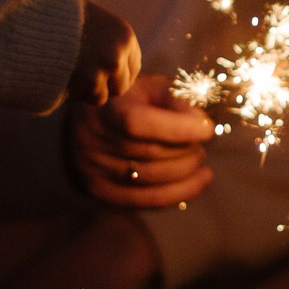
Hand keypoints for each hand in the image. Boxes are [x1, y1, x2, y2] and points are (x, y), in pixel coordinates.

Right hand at [67, 1, 141, 104]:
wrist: (35, 18)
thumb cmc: (61, 15)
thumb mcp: (93, 21)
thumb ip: (107, 42)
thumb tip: (117, 67)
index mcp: (125, 36)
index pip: (133, 67)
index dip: (119, 74)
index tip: (106, 76)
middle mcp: (118, 55)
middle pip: (119, 87)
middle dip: (103, 87)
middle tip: (86, 81)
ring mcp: (102, 72)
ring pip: (99, 97)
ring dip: (84, 92)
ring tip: (68, 77)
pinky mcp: (85, 84)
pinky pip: (78, 99)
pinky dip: (69, 94)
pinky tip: (57, 79)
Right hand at [69, 73, 216, 208]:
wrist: (80, 126)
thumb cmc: (124, 102)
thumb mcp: (147, 88)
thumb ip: (174, 100)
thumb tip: (201, 124)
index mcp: (104, 110)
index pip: (141, 124)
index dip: (181, 128)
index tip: (207, 128)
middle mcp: (93, 142)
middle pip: (153, 154)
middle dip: (188, 150)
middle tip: (201, 143)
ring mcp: (94, 171)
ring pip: (154, 179)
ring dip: (188, 171)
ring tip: (199, 159)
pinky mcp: (101, 192)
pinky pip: (148, 200)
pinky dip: (181, 192)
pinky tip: (199, 180)